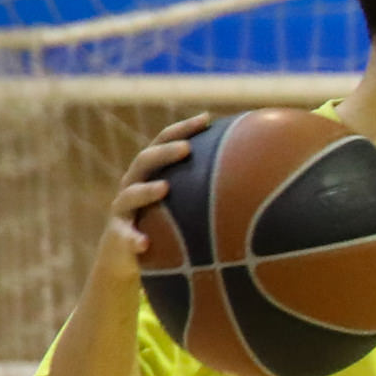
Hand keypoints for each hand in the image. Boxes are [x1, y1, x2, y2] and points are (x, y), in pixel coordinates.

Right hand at [99, 113, 207, 277]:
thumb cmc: (163, 225)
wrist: (124, 255)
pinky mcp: (118, 236)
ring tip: (165, 188)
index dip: (182, 129)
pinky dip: (132, 239)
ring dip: (146, 190)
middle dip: (165, 153)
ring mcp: (123, 210)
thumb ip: (207, 191)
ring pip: (130, 195)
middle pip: (145, 161)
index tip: (207, 119)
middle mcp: (133, 185)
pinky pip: (124, 237)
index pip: (164, 143)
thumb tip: (258, 182)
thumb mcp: (183, 205)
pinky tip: (144, 244)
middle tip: (186, 149)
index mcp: (151, 173)